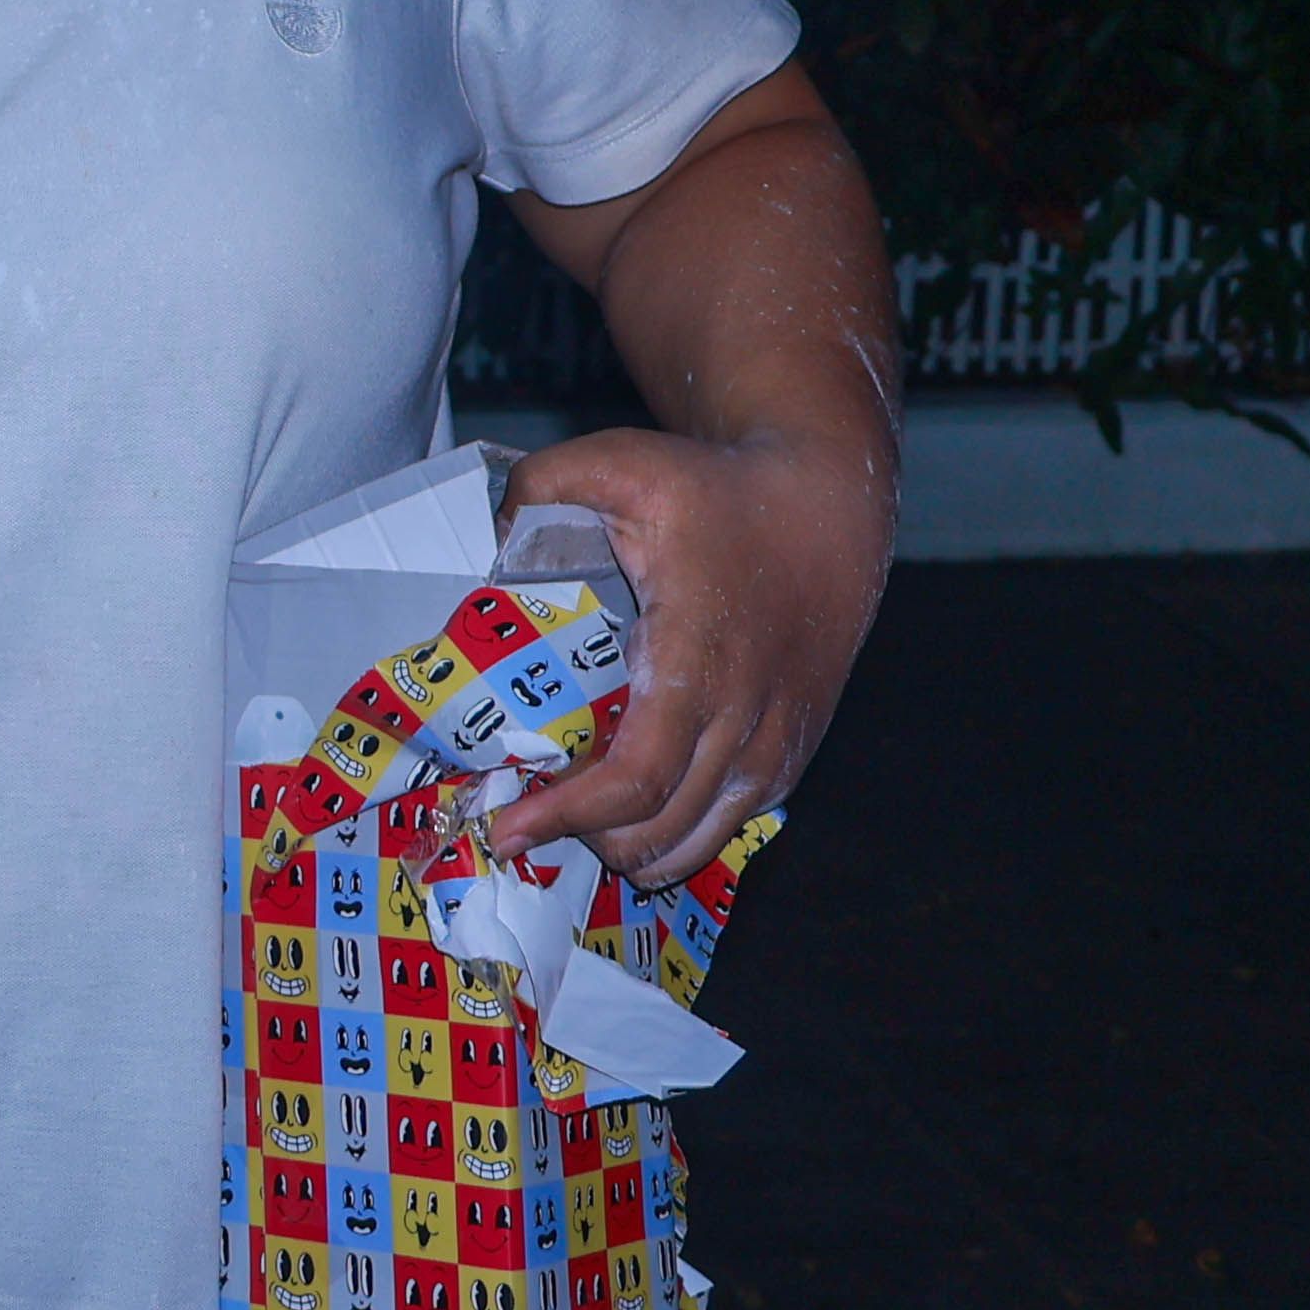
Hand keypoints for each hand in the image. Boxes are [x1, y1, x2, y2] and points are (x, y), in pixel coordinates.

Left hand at [483, 425, 891, 884]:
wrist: (826, 514)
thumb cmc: (718, 494)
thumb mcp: (625, 463)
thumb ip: (544, 487)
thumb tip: (484, 542)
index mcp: (697, 658)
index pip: (637, 778)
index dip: (569, 815)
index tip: (508, 826)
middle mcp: (744, 719)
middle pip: (655, 829)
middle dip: (581, 839)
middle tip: (522, 815)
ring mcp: (775, 747)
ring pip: (692, 845)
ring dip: (625, 846)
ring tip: (571, 816)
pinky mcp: (790, 758)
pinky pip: (726, 829)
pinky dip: (670, 835)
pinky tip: (627, 810)